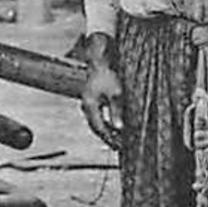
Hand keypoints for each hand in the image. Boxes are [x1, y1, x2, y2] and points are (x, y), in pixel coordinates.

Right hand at [79, 33, 123, 149]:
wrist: (100, 59)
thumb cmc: (107, 74)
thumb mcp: (116, 93)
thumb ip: (117, 111)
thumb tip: (119, 127)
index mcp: (90, 105)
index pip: (99, 128)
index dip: (110, 139)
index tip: (119, 147)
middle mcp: (87, 105)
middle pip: (97, 127)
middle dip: (108, 137)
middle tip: (120, 146)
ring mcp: (89, 102)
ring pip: (97, 121)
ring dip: (108, 130)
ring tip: (119, 137)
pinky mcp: (93, 99)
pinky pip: (98, 115)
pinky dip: (106, 121)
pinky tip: (115, 124)